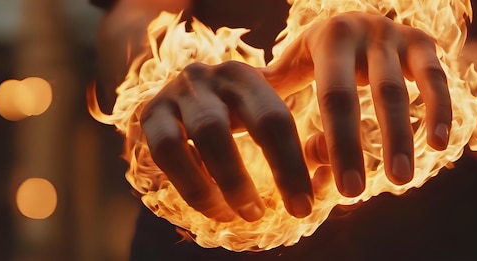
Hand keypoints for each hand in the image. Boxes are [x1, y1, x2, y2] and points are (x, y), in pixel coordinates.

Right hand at [141, 61, 312, 221]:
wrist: (174, 97)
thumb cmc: (230, 115)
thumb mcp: (261, 115)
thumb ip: (299, 141)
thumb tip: (326, 174)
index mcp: (248, 76)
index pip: (279, 119)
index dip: (293, 166)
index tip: (303, 207)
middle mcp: (215, 76)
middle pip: (256, 121)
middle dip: (276, 171)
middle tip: (281, 213)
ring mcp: (179, 91)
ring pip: (208, 136)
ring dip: (226, 184)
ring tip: (238, 215)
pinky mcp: (150, 113)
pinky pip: (167, 152)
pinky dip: (189, 181)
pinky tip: (208, 202)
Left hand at [263, 12, 451, 194]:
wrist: (354, 16)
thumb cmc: (321, 52)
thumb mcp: (296, 61)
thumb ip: (278, 88)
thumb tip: (251, 126)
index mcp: (327, 39)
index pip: (332, 96)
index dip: (338, 144)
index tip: (342, 189)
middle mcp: (361, 31)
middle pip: (359, 97)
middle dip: (358, 147)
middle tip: (356, 194)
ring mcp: (394, 34)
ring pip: (399, 91)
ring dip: (401, 137)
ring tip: (400, 180)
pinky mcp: (421, 41)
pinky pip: (435, 78)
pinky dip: (439, 110)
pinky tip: (439, 145)